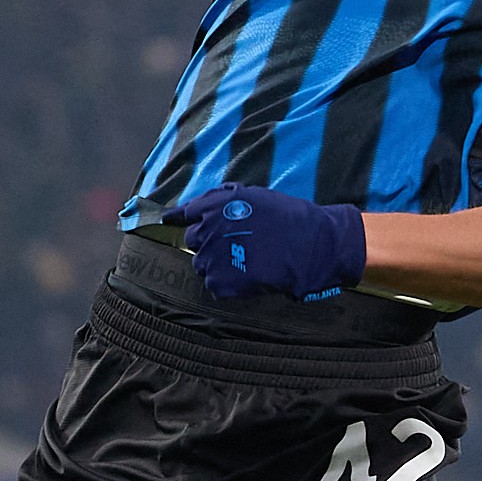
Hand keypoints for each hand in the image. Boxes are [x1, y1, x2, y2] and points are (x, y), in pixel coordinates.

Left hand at [178, 186, 368, 301]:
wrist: (310, 245)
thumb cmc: (288, 218)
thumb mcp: (254, 195)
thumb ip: (221, 198)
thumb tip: (194, 205)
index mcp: (214, 207)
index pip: (186, 213)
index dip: (181, 218)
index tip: (171, 221)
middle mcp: (207, 230)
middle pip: (193, 240)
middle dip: (208, 243)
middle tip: (233, 247)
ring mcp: (212, 258)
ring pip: (202, 265)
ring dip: (217, 264)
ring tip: (244, 263)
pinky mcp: (220, 282)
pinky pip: (214, 285)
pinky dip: (228, 284)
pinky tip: (247, 277)